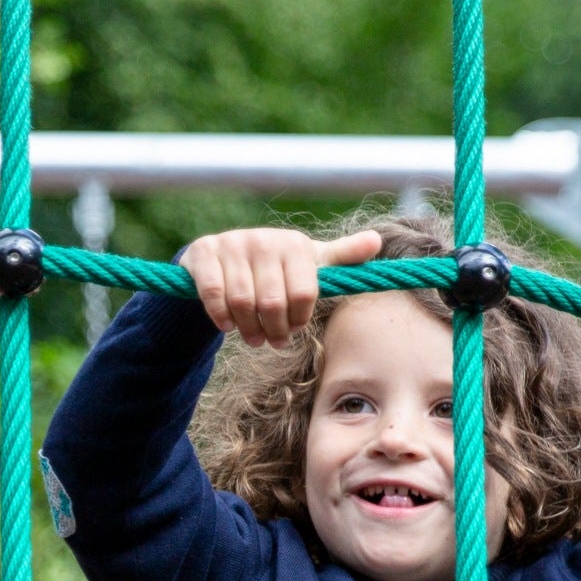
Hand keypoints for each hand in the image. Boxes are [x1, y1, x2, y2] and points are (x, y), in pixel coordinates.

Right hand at [182, 227, 385, 346]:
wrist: (220, 256)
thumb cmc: (275, 267)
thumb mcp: (309, 262)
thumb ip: (342, 257)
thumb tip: (377, 241)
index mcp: (295, 244)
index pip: (304, 294)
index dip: (299, 320)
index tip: (295, 329)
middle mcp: (264, 239)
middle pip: (272, 303)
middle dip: (274, 331)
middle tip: (273, 341)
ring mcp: (232, 244)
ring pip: (242, 303)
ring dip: (248, 330)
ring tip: (253, 338)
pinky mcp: (204, 254)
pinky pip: (216, 296)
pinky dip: (221, 318)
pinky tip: (227, 325)